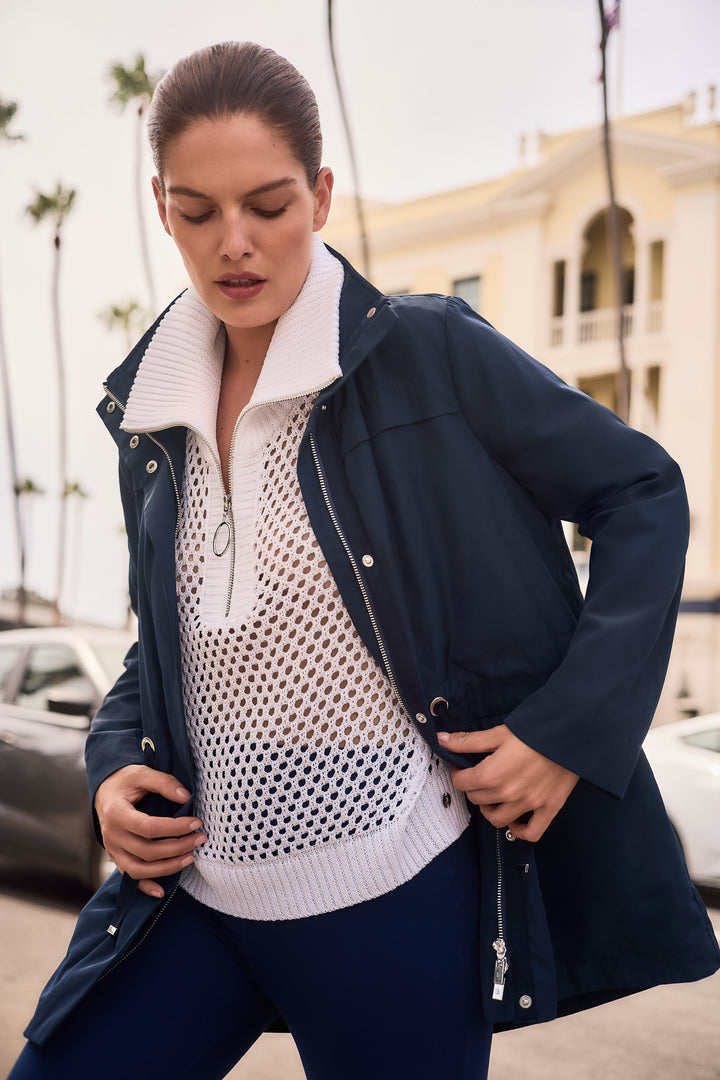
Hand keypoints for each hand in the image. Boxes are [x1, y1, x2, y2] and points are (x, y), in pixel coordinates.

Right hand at [94, 764, 205, 897]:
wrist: (105, 791)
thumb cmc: (125, 780)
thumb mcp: (142, 773)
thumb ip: (164, 782)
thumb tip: (186, 796)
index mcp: (116, 813)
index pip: (148, 827)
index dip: (174, 828)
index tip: (196, 823)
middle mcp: (111, 835)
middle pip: (146, 851)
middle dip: (178, 847)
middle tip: (200, 838)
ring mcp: (112, 850)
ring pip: (138, 869)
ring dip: (167, 868)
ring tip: (190, 858)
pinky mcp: (116, 857)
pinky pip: (129, 877)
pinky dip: (145, 886)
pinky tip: (161, 891)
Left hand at [437, 725, 578, 841]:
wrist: (571, 734)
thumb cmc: (534, 731)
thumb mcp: (498, 733)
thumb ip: (468, 741)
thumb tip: (442, 740)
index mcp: (492, 773)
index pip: (461, 783)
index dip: (459, 773)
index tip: (463, 767)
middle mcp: (508, 794)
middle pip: (477, 800)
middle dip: (473, 788)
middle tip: (479, 776)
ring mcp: (529, 805)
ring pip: (497, 819)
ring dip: (490, 809)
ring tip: (494, 796)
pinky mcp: (548, 809)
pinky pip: (530, 833)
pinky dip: (519, 830)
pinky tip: (515, 818)